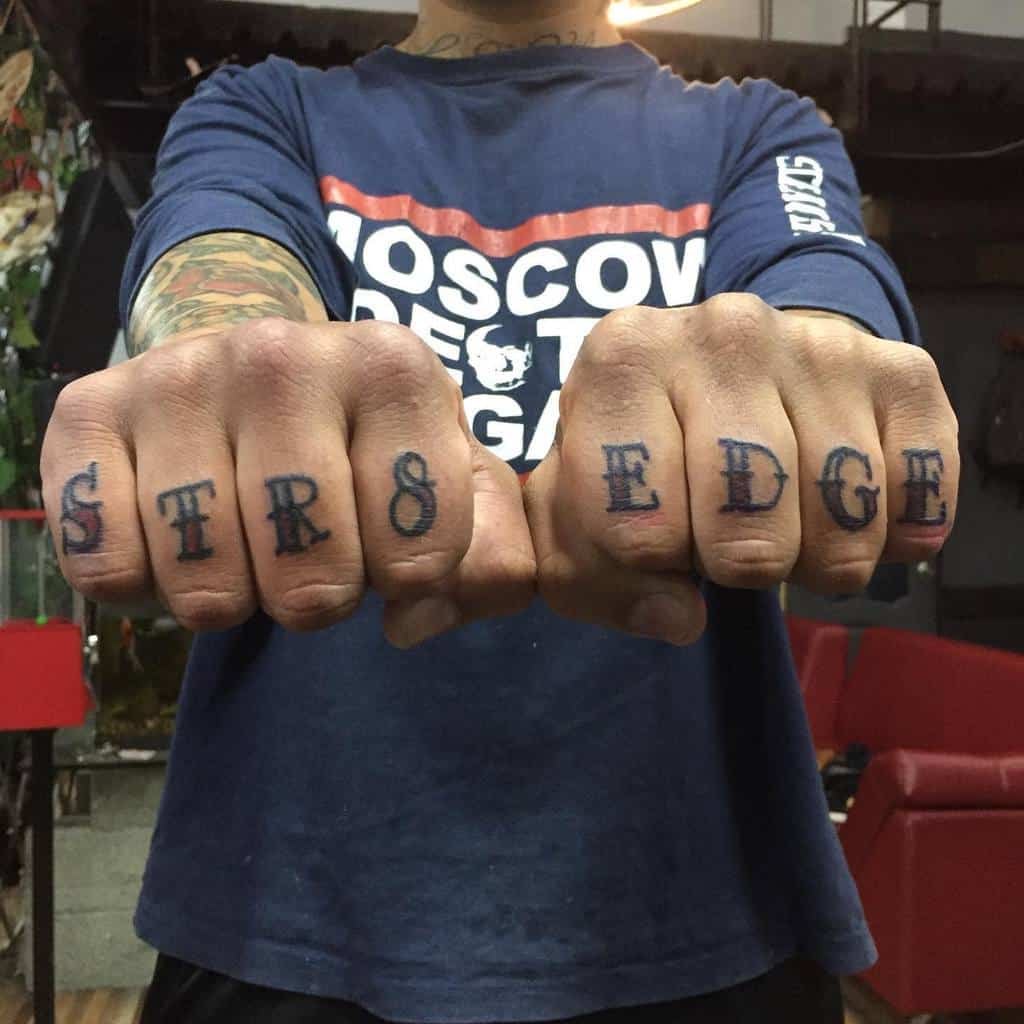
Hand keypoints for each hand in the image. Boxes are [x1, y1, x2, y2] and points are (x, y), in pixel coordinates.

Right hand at [42, 317, 534, 646]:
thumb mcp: (455, 490)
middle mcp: (284, 353)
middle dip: (318, 597)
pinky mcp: (89, 409)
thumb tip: (414, 616)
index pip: (420, 552)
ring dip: (231, 595)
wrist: (255, 372)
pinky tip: (167, 538)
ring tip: (243, 544)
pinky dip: (141, 584)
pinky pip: (106, 565)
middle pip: (312, 577)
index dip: (408, 578)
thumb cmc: (366, 447)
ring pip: (208, 584)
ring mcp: (180, 376)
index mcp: (394, 367)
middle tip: (310, 555)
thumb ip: (488, 558)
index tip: (392, 547)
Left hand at [525, 294, 958, 643]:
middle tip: (727, 538)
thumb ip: (589, 579)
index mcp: (624, 360)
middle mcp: (723, 332)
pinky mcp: (902, 369)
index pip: (637, 529)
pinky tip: (852, 509)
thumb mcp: (577, 515)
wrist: (726, 374)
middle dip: (736, 568)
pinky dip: (894, 534)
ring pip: (842, 523)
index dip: (649, 565)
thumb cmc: (642, 457)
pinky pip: (920, 494)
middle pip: (747, 535)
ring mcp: (819, 345)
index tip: (652, 536)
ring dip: (817, 557)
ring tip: (786, 520)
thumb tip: (678, 615)